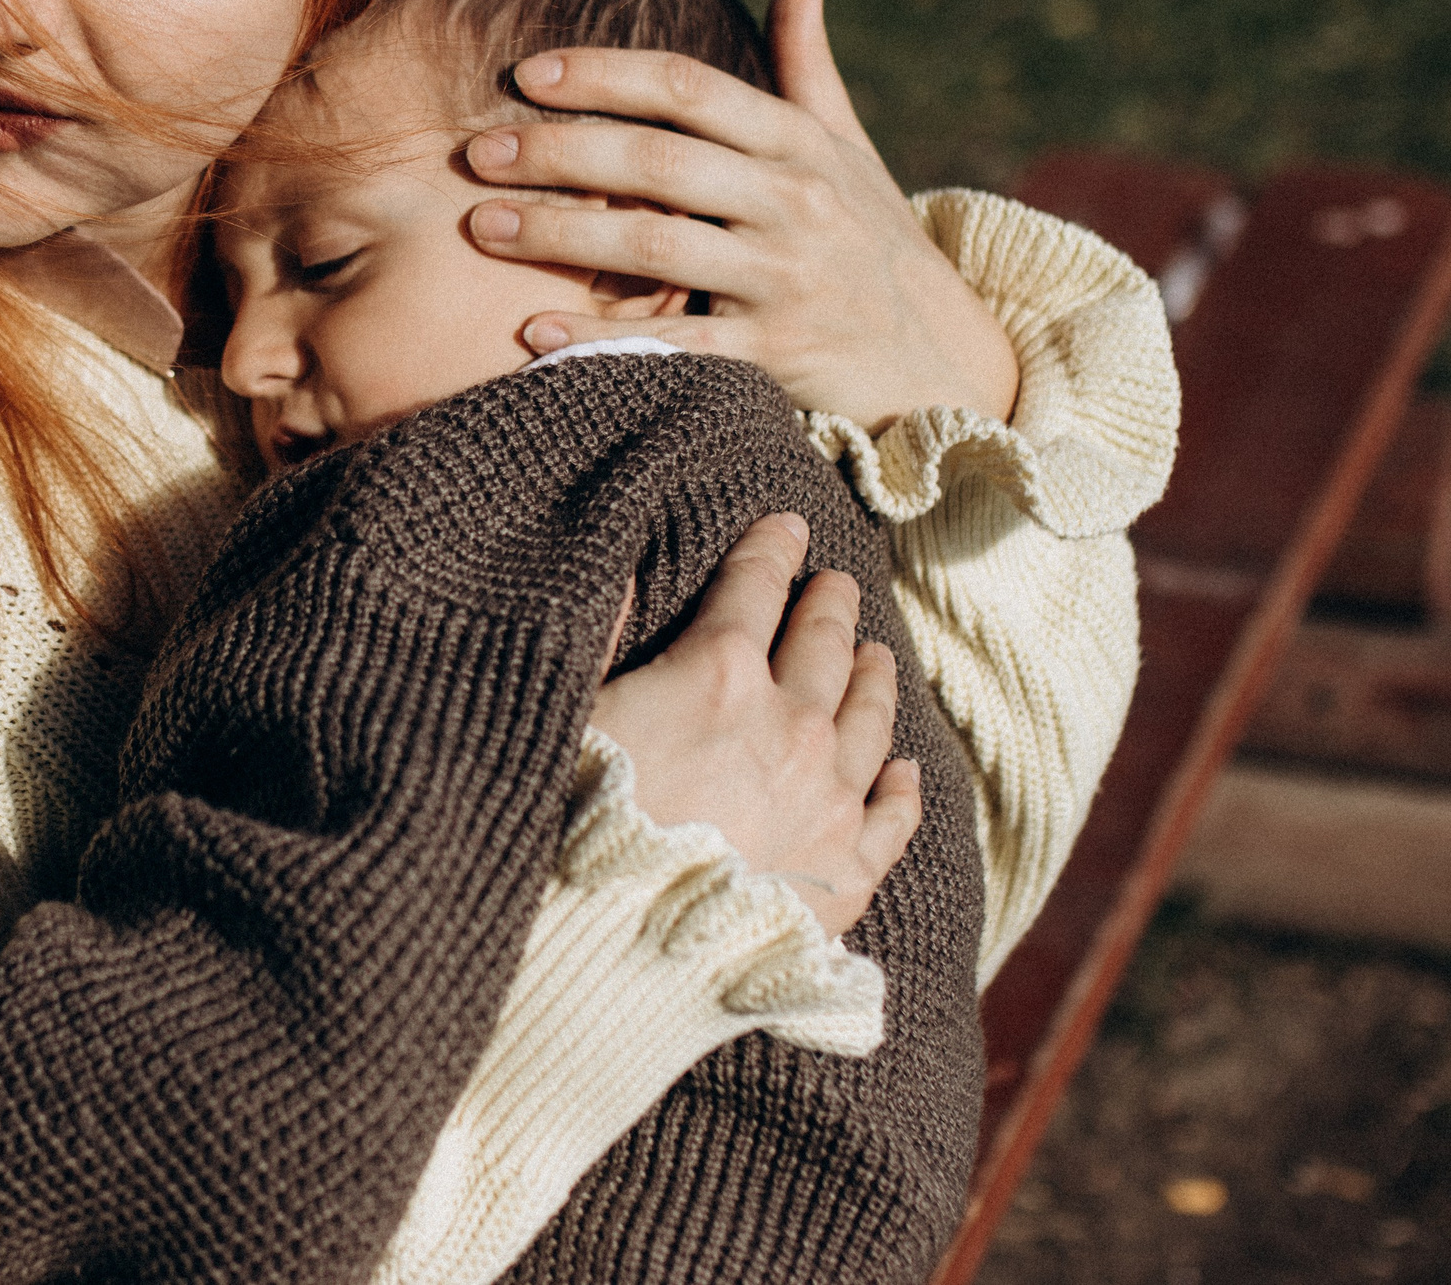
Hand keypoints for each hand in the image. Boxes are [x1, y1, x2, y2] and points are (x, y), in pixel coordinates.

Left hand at [463, 0, 1018, 432]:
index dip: (604, 75)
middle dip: (558, 153)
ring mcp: (784, 279)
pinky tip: (531, 331)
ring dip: (559, 236)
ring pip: (654, 246)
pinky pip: (674, 345)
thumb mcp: (849, 148)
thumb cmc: (873, 240)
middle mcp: (793, 202)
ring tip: (480, 228)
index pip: (688, 89)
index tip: (527, 74)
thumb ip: (809, 63)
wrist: (943, 358)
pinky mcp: (775, 355)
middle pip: (656, 161)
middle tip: (476, 153)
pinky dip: (601, 338)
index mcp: (798, 143)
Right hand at [586, 514, 921, 936]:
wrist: (616, 951)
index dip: (770, 547)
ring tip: (875, 654)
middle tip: (834, 583)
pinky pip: (893, 816)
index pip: (754, 585)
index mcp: (717, 673)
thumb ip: (604, 636)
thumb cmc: (571, 827)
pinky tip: (904, 770)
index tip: (787, 523)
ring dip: (873, 676)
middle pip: (822, 642)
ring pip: (870, 718)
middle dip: (827, 603)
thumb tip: (627, 566)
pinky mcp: (847, 872)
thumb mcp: (570, 714)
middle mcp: (790, 725)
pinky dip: (902, 786)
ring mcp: (828, 800)